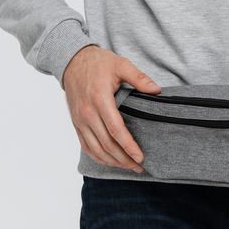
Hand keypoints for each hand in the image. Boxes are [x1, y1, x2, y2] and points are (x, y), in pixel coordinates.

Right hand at [62, 45, 161, 172]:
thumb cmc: (98, 63)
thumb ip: (139, 78)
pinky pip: (86, 146)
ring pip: (96, 149)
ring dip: (112, 162)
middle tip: (139, 166)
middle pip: (106, 144)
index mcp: (100, 99)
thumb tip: (157, 90)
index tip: (140, 156)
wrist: (71, 61)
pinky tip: (111, 161)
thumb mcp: (121, 64)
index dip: (128, 146)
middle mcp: (88, 113)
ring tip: (129, 167)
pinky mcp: (76, 124)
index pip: (115, 130)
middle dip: (124, 159)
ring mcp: (80, 120)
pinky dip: (98, 157)